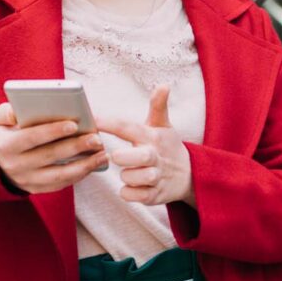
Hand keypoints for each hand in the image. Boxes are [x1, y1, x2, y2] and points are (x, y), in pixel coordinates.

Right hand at [0, 102, 107, 193]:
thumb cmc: (5, 133)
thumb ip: (9, 111)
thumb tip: (21, 109)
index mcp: (6, 146)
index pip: (30, 138)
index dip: (52, 131)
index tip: (73, 124)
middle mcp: (16, 166)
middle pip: (49, 156)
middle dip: (75, 147)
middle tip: (96, 139)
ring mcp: (26, 180)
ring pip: (59, 175)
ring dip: (83, 165)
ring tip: (102, 155)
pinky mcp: (36, 189)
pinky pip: (60, 184)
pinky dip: (78, 175)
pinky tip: (93, 165)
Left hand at [96, 85, 195, 207]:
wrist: (189, 174)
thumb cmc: (166, 146)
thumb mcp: (162, 125)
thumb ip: (158, 105)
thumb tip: (164, 84)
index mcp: (152, 136)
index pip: (129, 127)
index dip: (109, 123)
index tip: (92, 119)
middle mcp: (154, 155)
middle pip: (140, 156)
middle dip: (124, 157)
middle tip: (115, 155)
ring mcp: (156, 176)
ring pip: (135, 178)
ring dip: (126, 176)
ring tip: (128, 171)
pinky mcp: (155, 195)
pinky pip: (135, 196)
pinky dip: (129, 192)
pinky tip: (131, 185)